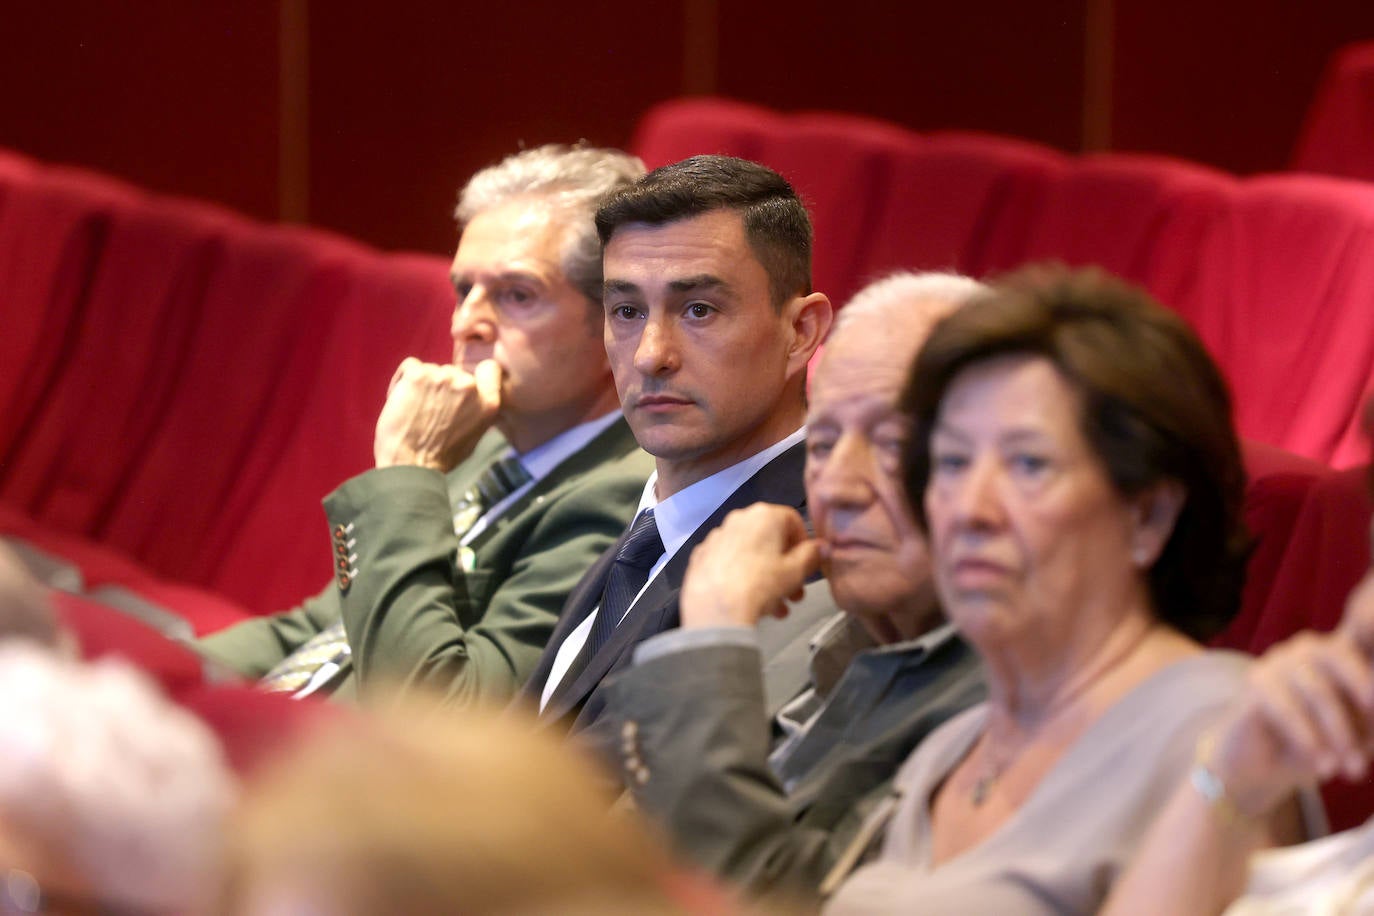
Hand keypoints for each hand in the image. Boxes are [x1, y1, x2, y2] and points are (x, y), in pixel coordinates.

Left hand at [373, 357, 501, 471]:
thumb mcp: (474, 436)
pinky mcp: (418, 375)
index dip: (475, 374)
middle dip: (442, 386)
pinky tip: (400, 400)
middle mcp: (468, 386)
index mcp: (487, 402)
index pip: (490, 369)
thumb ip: (477, 411)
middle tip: (430, 410)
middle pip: (454, 371)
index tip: (462, 385)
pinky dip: (402, 380)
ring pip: (431, 369)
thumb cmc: (440, 456)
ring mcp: (443, 378)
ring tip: (414, 410)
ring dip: (422, 385)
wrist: (410, 464)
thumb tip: (473, 399)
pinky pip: (410, 366)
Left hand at [679, 504, 821, 629]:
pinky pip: (728, 563)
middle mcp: (738, 518)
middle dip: (786, 568)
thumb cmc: (761, 585)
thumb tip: (822, 546)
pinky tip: (746, 600)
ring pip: (749, 553)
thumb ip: (812, 555)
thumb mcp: (796, 572)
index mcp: (764, 515)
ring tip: (775, 609)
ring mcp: (716, 537)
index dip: (804, 545)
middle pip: (770, 540)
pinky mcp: (700, 556)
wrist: (716, 609)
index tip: (807, 567)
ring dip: (766, 577)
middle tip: (794, 595)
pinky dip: (740, 576)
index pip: (793, 521)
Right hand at [1205, 628, 1373, 817]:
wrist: (1260, 767)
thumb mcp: (1360, 732)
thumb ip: (1373, 716)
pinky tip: (1323, 768)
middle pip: (1339, 654)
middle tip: (1372, 745)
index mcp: (1341, 652)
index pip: (1361, 623)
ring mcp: (1278, 663)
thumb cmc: (1320, 743)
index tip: (1373, 642)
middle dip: (1363, 696)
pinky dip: (1310, 740)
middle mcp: (1308, 649)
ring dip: (1340, 734)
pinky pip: (1288, 710)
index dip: (1369, 619)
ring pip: (1318, 691)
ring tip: (1352, 770)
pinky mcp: (1255, 685)